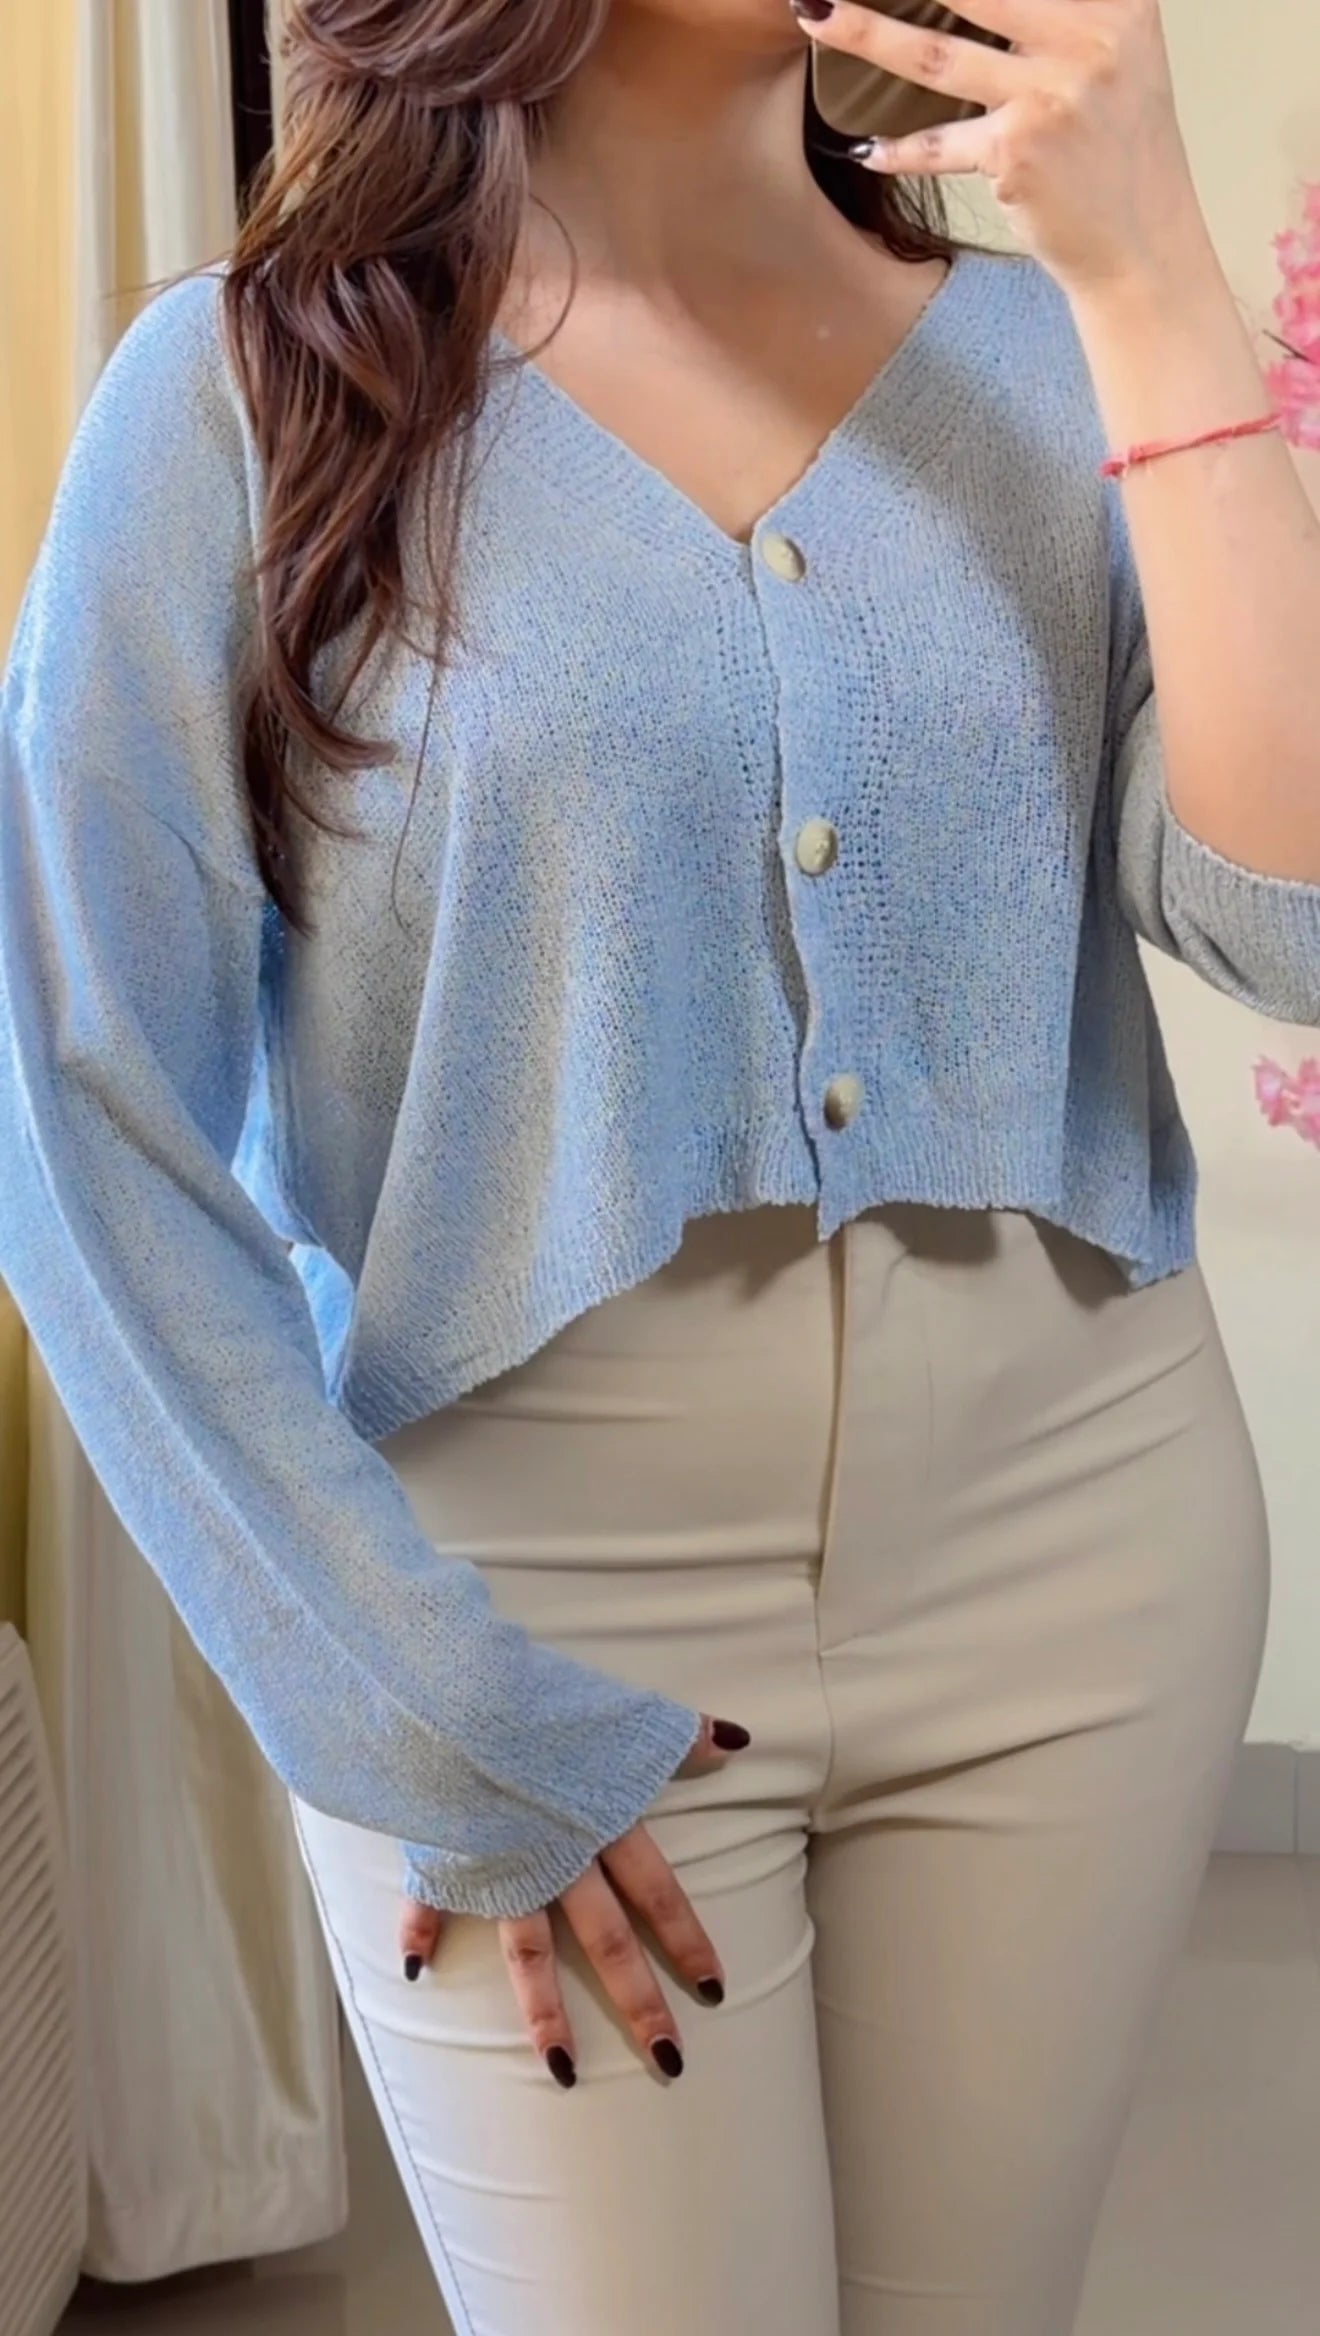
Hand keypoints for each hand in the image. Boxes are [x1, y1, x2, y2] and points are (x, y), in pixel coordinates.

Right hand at [398, 1713, 750, 2087]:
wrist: (456, 1702)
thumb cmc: (541, 1699)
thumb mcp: (619, 1715)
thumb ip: (674, 1736)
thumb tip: (735, 1738)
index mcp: (603, 1822)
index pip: (658, 1894)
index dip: (687, 1940)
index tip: (714, 1990)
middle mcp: (558, 1857)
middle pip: (606, 1941)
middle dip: (639, 2002)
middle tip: (669, 2061)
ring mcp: (500, 1866)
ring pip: (527, 1953)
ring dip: (544, 2014)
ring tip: (563, 2070)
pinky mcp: (445, 1856)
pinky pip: (428, 1903)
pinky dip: (419, 1934)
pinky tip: (417, 1971)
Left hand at [795, 0, 1206, 295]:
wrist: (1140, 244)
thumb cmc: (1119, 150)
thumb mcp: (1119, 56)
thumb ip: (1066, 12)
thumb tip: (978, 6)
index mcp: (1117, 3)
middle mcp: (1089, 40)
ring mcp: (1049, 98)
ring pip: (936, 58)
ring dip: (865, 35)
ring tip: (816, 16)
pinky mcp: (1017, 155)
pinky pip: (939, 145)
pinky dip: (900, 151)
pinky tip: (866, 149)